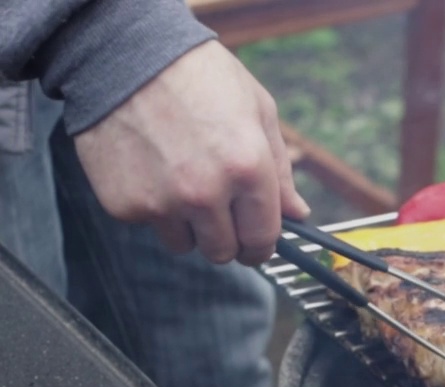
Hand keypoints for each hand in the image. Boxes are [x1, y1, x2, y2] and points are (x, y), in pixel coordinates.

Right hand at [73, 40, 310, 265]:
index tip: (257, 242)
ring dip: (188, 225)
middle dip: (226, 237)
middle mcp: (205, 193)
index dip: (262, 245)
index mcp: (247, 170)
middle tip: (219, 210)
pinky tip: (151, 168)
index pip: (263, 239)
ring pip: (185, 244)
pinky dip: (153, 206)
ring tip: (181, 180)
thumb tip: (298, 213)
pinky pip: (149, 224)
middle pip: (224, 252)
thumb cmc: (199, 75)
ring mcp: (162, 202)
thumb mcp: (257, 110)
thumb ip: (280, 169)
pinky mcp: (124, 204)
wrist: (123, 53)